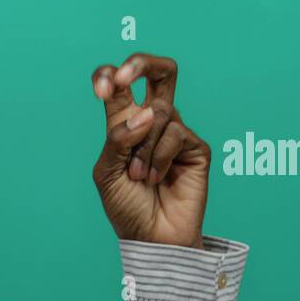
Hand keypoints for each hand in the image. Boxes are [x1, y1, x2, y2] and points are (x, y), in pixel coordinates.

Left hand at [90, 53, 209, 248]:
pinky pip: (175, 133)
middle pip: (159, 72)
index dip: (110, 76)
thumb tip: (144, 114)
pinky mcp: (196, 147)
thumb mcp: (106, 172)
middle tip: (124, 76)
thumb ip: (117, 139)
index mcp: (124, 123)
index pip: (119, 85)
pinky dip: (159, 156)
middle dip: (141, 63)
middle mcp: (151, 122)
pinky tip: (157, 178)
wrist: (150, 237)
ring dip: (142, 146)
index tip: (102, 88)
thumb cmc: (126, 207)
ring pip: (159, 112)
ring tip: (139, 176)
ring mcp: (176, 133)